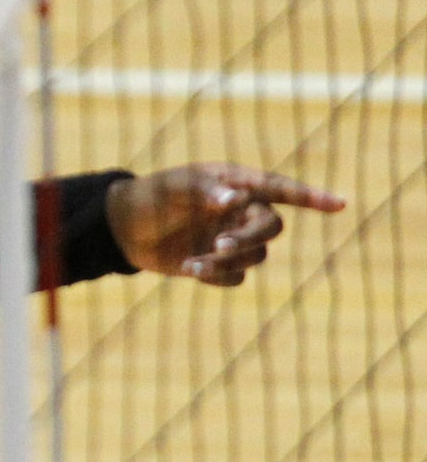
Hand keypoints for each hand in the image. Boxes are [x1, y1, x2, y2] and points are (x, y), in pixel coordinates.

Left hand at [106, 163, 345, 285]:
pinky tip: (190, 268)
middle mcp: (241, 211)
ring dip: (229, 262)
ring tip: (194, 263)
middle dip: (250, 238)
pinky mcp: (219, 263)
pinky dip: (217, 276)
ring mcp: (232, 238)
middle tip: (220, 245)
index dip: (312, 197)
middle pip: (271, 227)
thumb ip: (205, 190)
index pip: (280, 189)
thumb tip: (234, 199)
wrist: (123, 228)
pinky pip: (236, 276)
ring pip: (255, 256)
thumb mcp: (175, 187)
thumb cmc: (152, 197)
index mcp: (237, 184)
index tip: (339, 205)